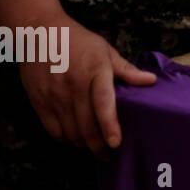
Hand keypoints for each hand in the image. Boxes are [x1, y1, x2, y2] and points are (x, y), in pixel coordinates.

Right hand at [17, 17, 156, 159]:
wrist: (39, 34)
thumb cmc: (78, 41)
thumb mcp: (105, 50)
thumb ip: (126, 69)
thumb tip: (150, 81)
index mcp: (94, 71)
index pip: (103, 103)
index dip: (109, 125)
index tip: (116, 142)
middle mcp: (73, 86)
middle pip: (86, 124)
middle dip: (98, 145)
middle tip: (109, 155)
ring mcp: (54, 96)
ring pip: (69, 131)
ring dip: (83, 145)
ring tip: (95, 150)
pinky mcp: (39, 102)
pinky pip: (53, 130)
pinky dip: (65, 139)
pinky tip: (75, 140)